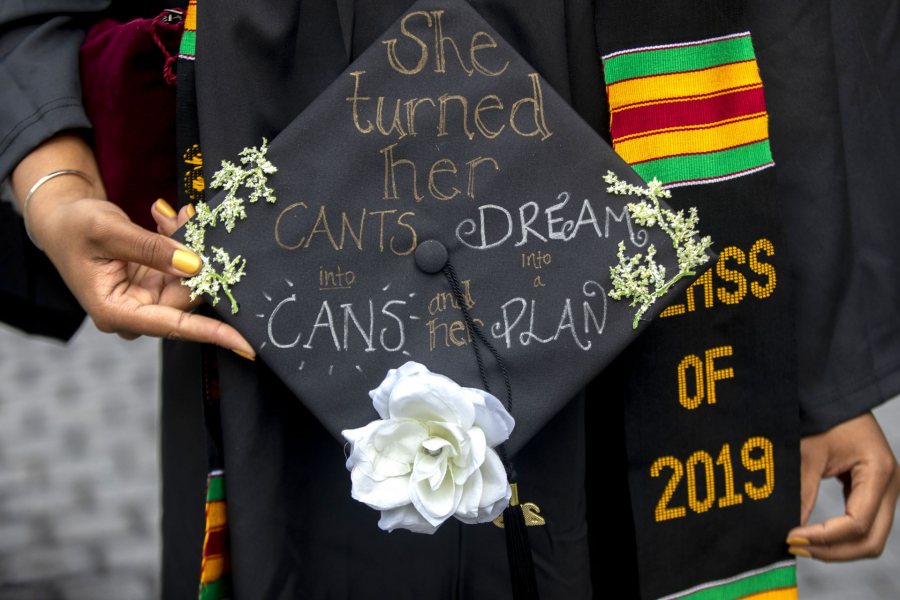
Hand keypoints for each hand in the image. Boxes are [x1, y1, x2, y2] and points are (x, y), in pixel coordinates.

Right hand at [12, 134, 253, 357]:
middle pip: (186, 296)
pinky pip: (182, 267)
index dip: (213, 333)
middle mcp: (134, 312)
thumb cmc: (74, 227)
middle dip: (198, 259)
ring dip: (189, 245)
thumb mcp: (108, 231)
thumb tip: (194, 265)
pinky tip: (174, 219)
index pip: (174, 327)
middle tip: (193, 220)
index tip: (247, 345)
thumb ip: (151, 249)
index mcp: (115, 312)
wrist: (62, 218)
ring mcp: (146, 298)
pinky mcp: (154, 283)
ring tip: (182, 216)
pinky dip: (182, 242)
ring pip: (189, 278)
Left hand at [787, 412, 899, 560]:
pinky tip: (811, 533)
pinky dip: (839, 536)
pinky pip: (863, 525)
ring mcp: (886, 491)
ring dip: (836, 547)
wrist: (833, 393)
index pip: (858, 523)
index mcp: (880, 472)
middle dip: (833, 550)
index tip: (792, 537)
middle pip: (871, 540)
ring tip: (800, 542)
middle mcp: (891, 486)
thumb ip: (801, 491)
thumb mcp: (809, 451)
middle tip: (795, 546)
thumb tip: (790, 530)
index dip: (825, 537)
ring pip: (869, 538)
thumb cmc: (824, 414)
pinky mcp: (874, 491)